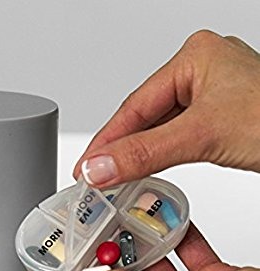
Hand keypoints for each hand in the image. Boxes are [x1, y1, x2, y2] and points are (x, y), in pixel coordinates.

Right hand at [73, 30, 259, 186]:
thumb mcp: (203, 135)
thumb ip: (146, 152)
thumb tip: (99, 167)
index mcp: (195, 58)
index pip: (134, 105)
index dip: (106, 140)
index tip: (85, 167)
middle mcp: (202, 73)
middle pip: (144, 117)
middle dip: (119, 149)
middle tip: (95, 176)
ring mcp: (212, 95)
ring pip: (160, 129)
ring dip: (138, 155)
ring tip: (114, 177)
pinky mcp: (220, 117)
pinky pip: (177, 137)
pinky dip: (160, 156)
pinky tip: (147, 170)